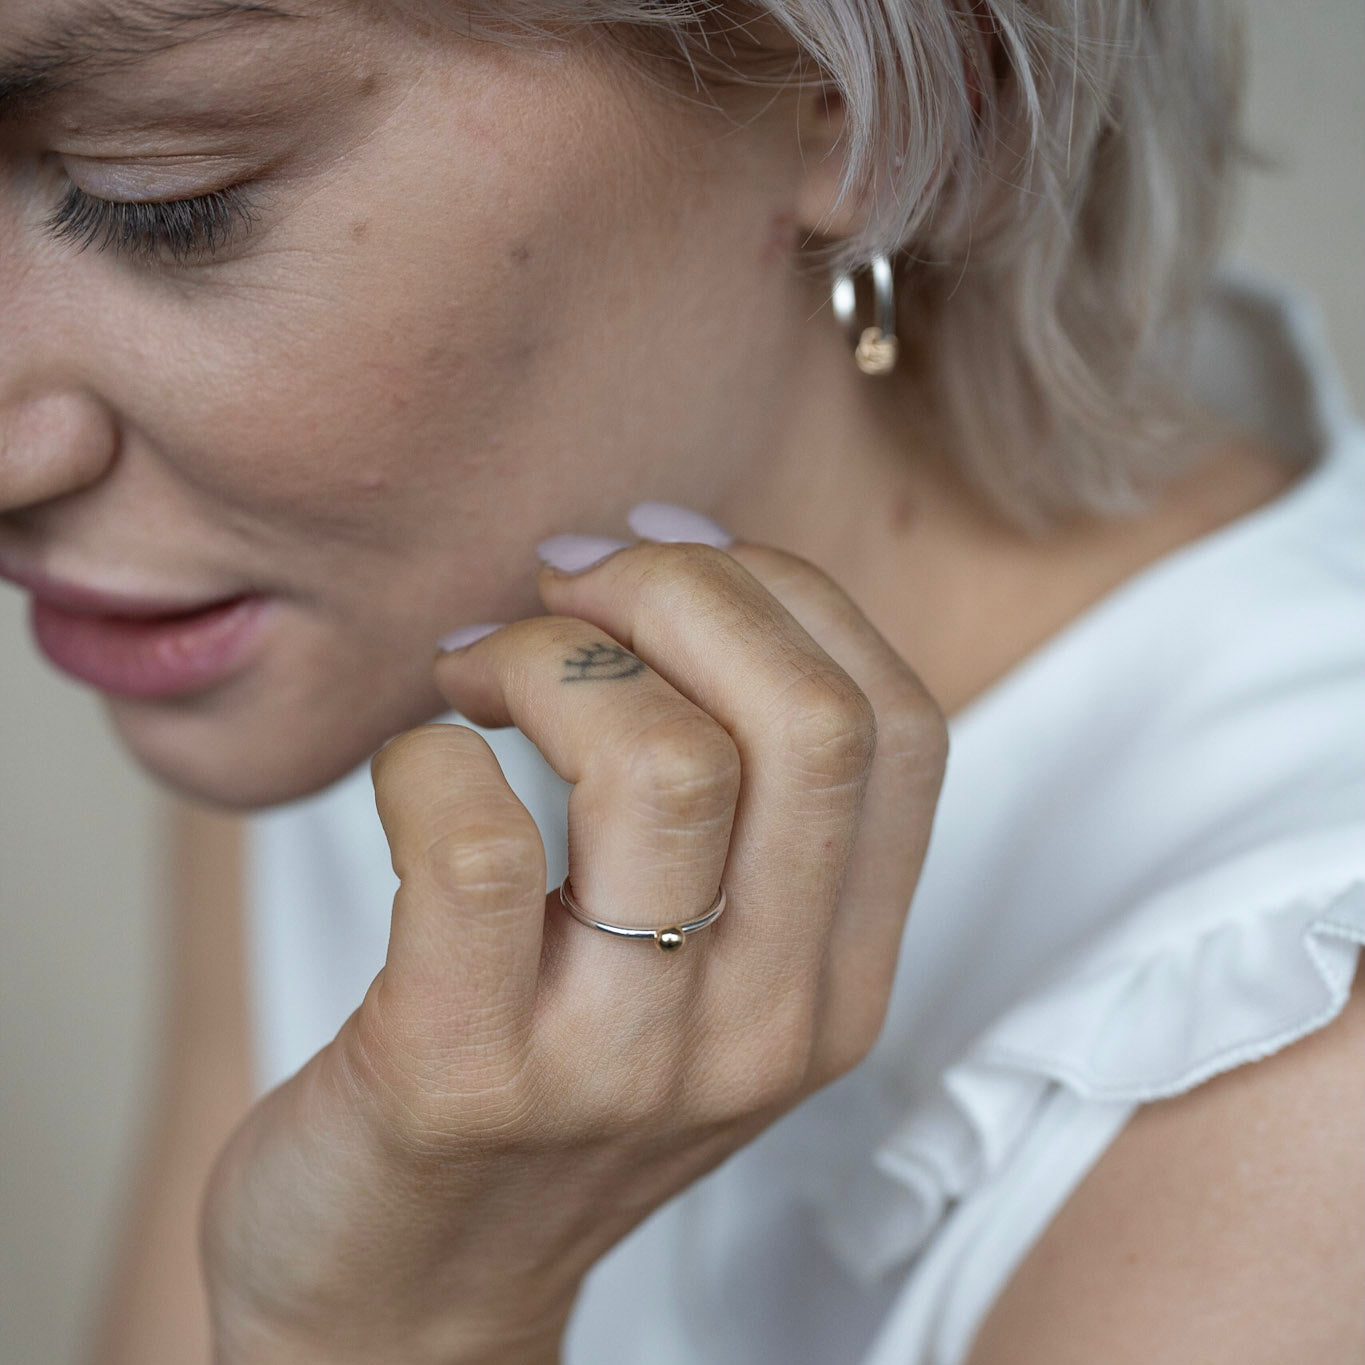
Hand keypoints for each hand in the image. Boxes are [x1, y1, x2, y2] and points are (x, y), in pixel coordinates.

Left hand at [200, 533, 946, 1363]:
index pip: (900, 728)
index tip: (664, 557)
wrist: (403, 1291)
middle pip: (805, 722)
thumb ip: (723, 791)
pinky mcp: (465, 1080)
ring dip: (548, 661)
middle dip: (676, 591)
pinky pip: (474, 841)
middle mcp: (768, 1028)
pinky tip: (409, 765)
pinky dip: (426, 753)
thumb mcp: (687, 959)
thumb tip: (668, 546)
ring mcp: (626, 1066)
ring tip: (475, 673)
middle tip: (563, 587)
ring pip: (661, 764)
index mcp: (840, 981)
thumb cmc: (541, 1080)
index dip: (789, 595)